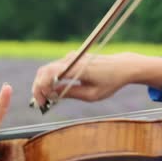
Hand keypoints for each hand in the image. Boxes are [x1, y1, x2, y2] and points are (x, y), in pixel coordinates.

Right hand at [31, 52, 161, 110]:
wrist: (123, 67)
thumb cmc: (110, 82)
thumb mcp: (91, 94)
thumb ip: (70, 94)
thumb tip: (52, 95)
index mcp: (77, 68)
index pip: (49, 74)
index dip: (40, 89)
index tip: (41, 102)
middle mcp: (72, 59)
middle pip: (44, 71)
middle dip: (38, 88)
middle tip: (40, 103)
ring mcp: (71, 57)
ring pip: (48, 69)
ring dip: (43, 84)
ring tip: (47, 100)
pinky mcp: (73, 58)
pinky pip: (56, 68)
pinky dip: (50, 79)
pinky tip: (54, 92)